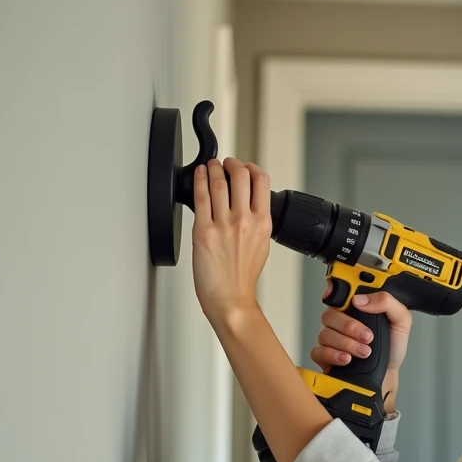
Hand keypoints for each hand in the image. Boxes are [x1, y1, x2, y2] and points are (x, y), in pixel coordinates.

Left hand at [191, 157, 271, 324]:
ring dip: (213, 168)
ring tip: (211, 166)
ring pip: (219, 182)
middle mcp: (245, 220)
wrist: (230, 298)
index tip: (244, 167)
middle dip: (232, 163)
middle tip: (225, 163)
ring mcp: (224, 225)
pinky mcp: (203, 231)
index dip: (251, 167)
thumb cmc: (242, 278)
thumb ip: (256, 221)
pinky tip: (199, 175)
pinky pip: (201, 197)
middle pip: (241, 175)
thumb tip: (247, 202)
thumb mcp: (262, 245)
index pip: (261, 180)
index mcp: (263, 223)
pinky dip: (199, 179)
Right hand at [309, 282, 411, 376]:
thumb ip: (388, 303)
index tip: (347, 300)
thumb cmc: (392, 348)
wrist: (388, 375)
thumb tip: (362, 299)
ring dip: (347, 344)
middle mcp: (342, 321)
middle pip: (330, 314)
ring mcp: (332, 338)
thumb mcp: (401, 321)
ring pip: (325, 334)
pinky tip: (347, 359)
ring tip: (364, 352)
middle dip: (350, 327)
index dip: (336, 290)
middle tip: (368, 337)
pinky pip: (318, 351)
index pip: (340, 293)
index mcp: (357, 308)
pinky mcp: (326, 356)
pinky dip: (333, 355)